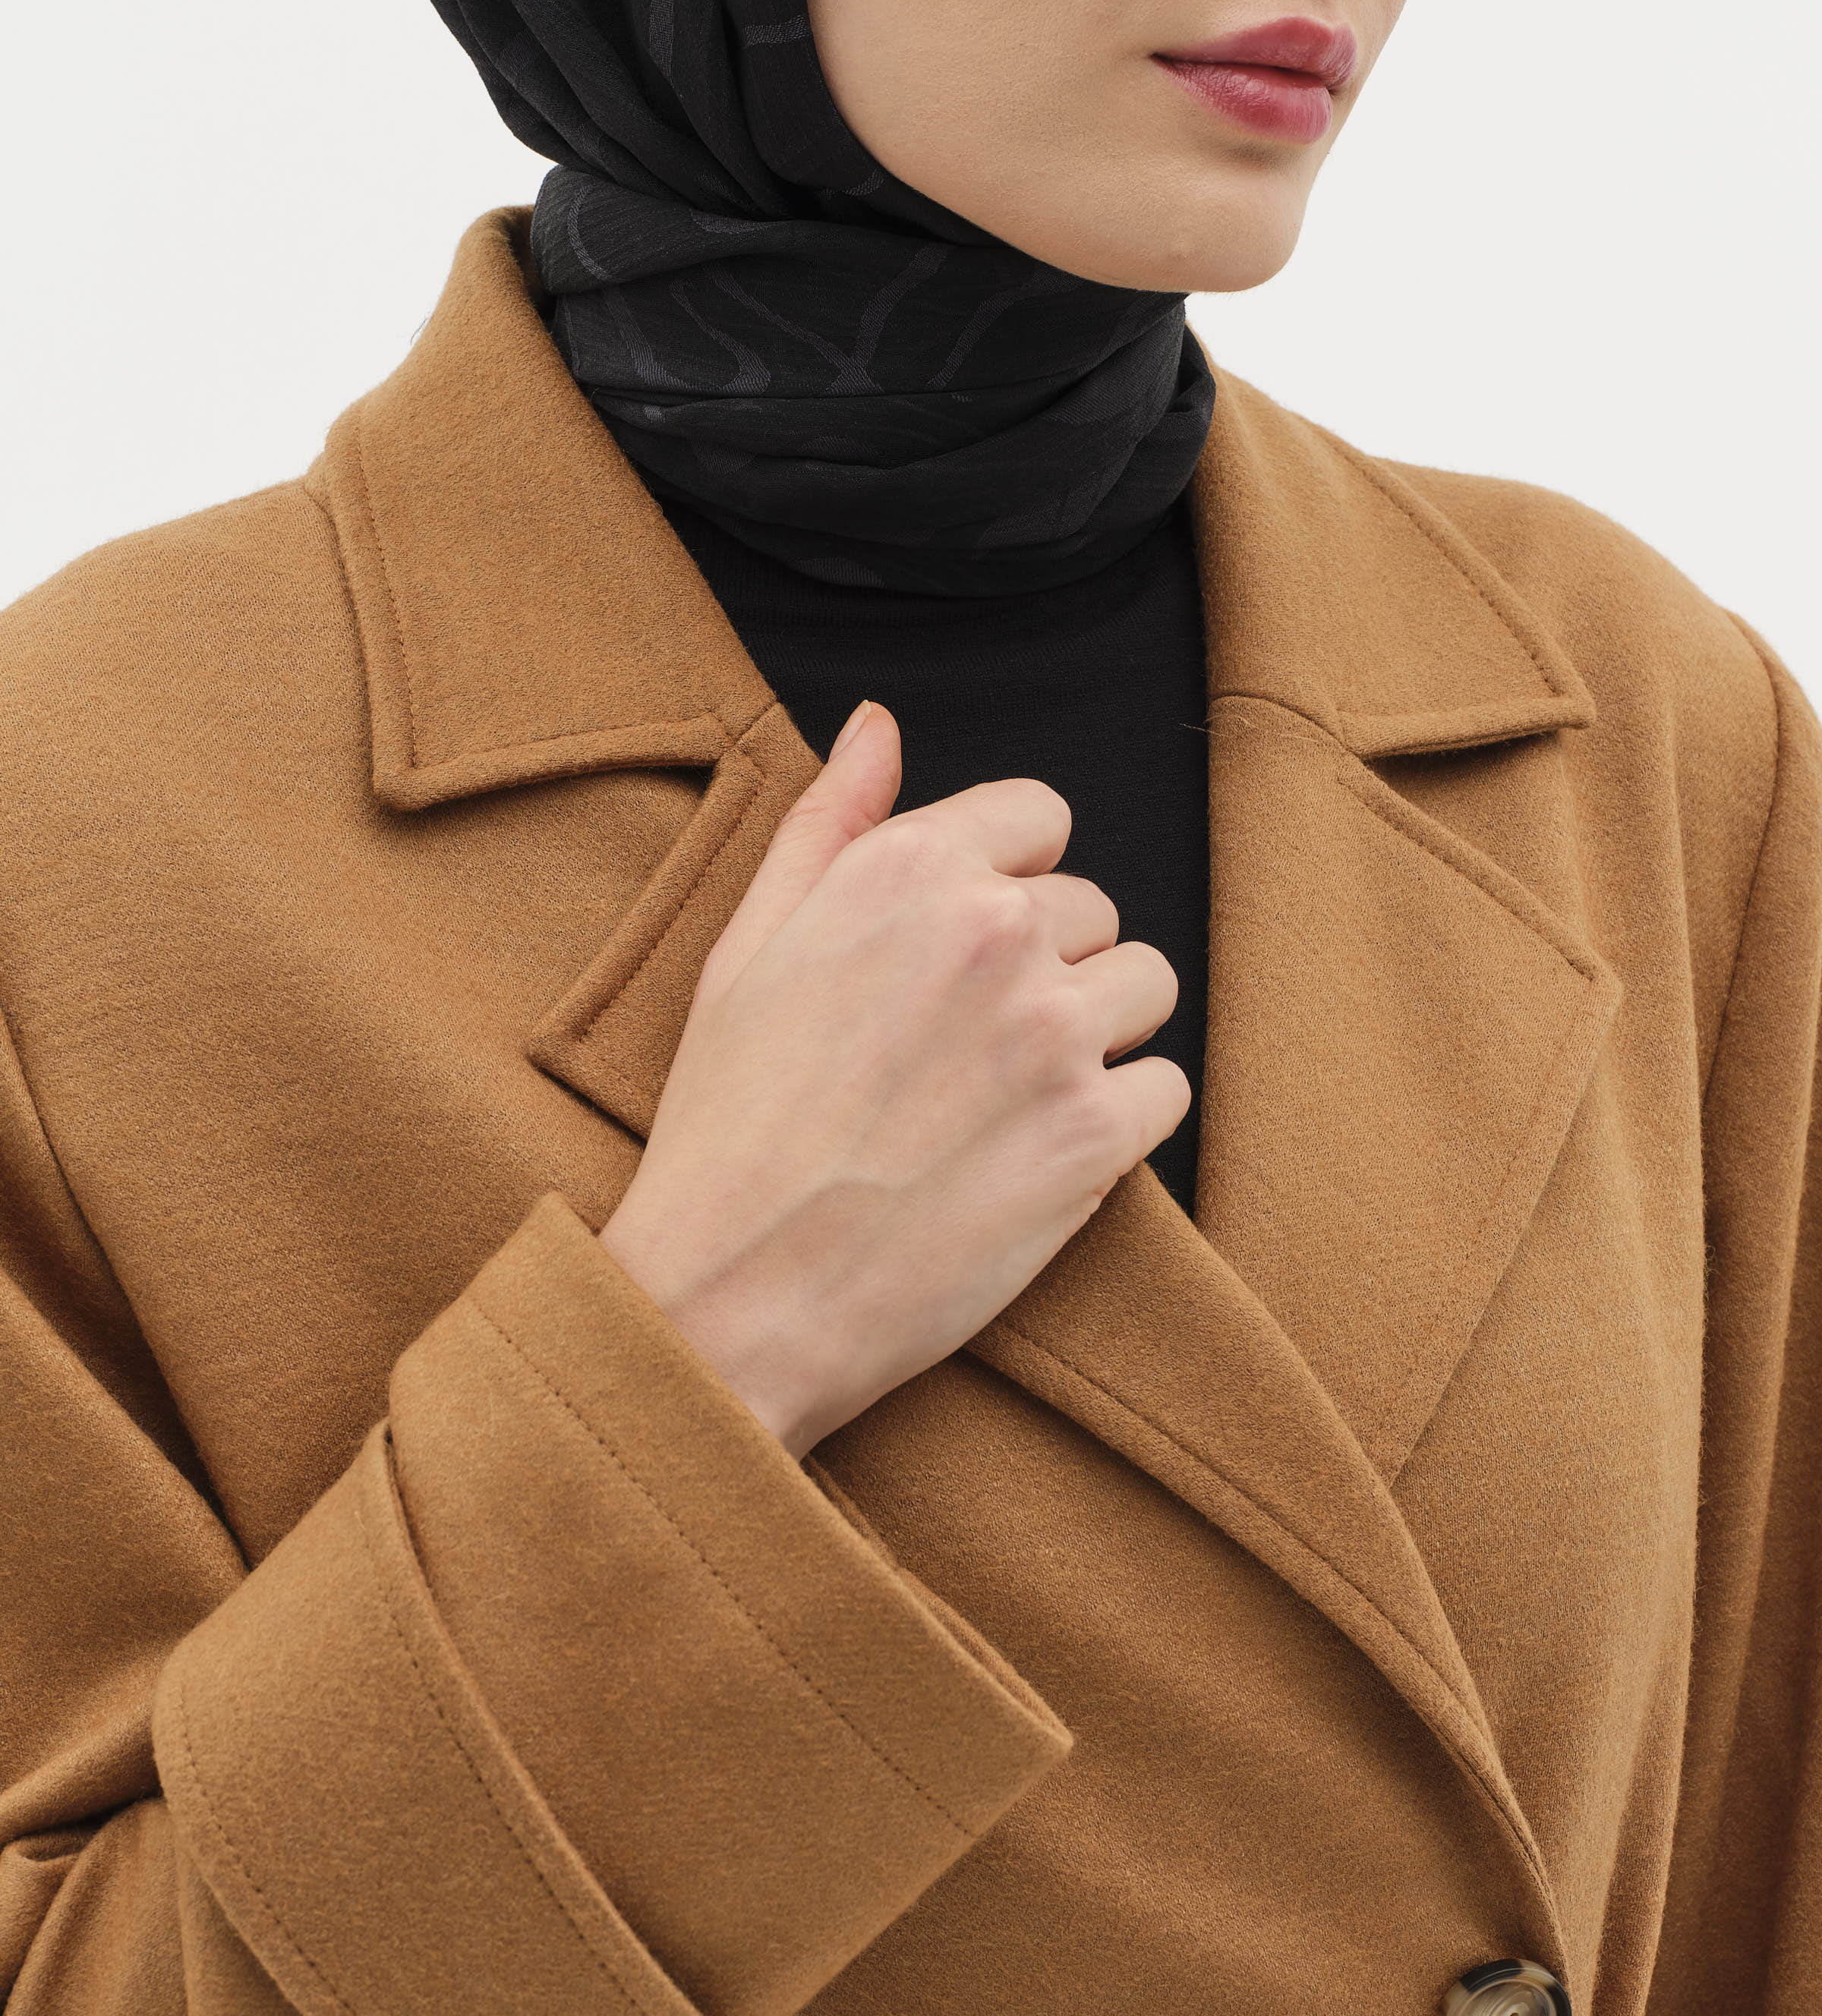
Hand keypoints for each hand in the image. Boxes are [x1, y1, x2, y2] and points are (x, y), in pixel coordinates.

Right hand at [599, 702, 1187, 1457]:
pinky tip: (1037, 1153)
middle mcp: (994, 931)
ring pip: (1146, 986)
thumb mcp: (749, 943)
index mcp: (909, 870)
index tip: (964, 949)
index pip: (1039, 816)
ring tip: (1008, 1098)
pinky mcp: (1094, 1136)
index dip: (1008, 880)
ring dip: (1098, 1034)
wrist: (732, 1293)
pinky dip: (1122, 1121)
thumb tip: (879, 723)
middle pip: (1090, 910)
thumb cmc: (729, 1122)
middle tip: (959, 1052)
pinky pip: (1166, 1088)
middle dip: (1044, 967)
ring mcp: (1053, 1032)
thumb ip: (831, 820)